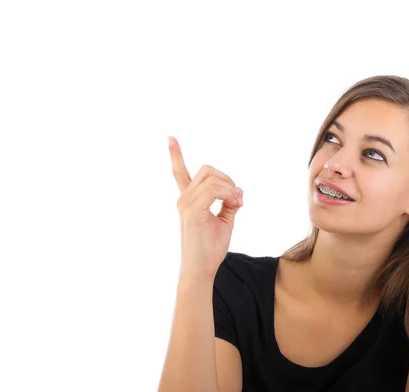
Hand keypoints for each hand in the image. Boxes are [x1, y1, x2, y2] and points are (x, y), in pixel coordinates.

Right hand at [168, 136, 243, 278]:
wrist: (201, 270)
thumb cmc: (210, 249)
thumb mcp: (224, 221)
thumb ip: (228, 203)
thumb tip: (237, 191)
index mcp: (188, 200)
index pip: (180, 173)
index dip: (175, 155)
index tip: (170, 138)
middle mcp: (184, 199)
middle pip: (208, 170)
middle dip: (227, 179)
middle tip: (238, 198)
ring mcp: (187, 204)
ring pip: (213, 178)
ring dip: (231, 188)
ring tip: (237, 203)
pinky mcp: (193, 212)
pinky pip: (214, 190)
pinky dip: (229, 193)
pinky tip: (234, 203)